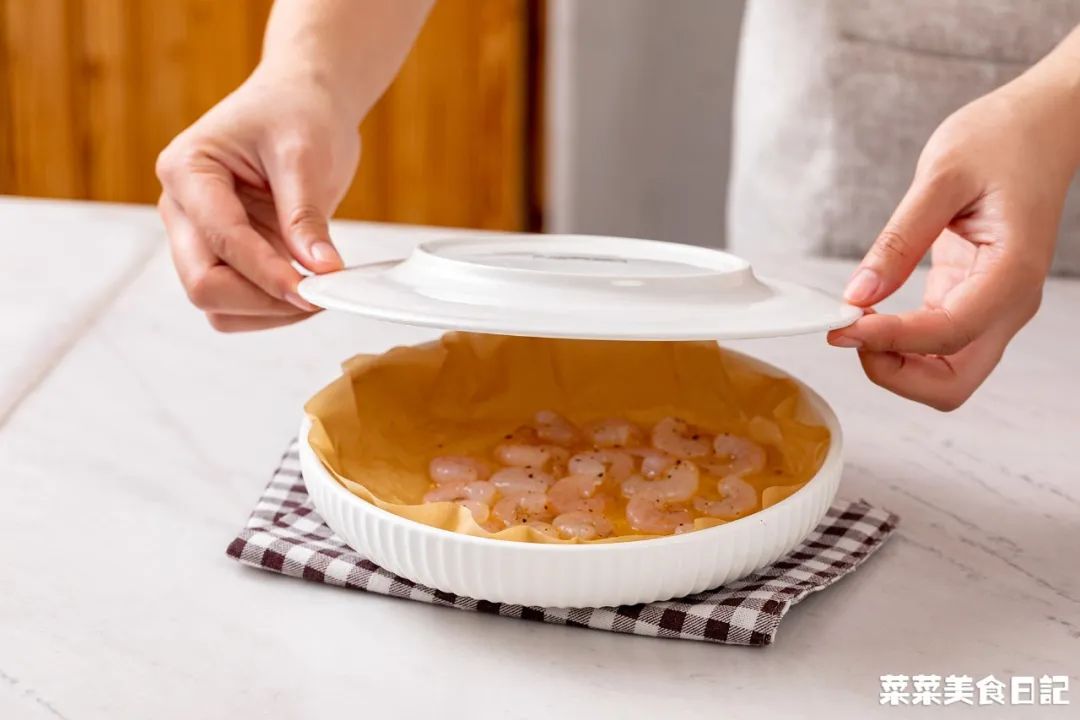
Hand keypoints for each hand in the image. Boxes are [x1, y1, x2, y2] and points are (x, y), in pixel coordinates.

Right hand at [156, 68, 359, 331]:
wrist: (302, 103)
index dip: (269, 274)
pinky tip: (305, 289)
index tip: (314, 292)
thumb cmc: (298, 114)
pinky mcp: (222, 256)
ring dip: (267, 311)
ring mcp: (197, 236)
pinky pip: (234, 304)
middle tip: (319, 297)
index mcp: (187, 170)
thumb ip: (306, 217)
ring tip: (317, 292)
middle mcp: (181, 208)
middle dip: (263, 300)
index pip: (222, 241)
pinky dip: (269, 309)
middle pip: (203, 283)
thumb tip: (320, 272)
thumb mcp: (306, 156)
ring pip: (215, 304)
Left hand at [827, 74, 1074, 409]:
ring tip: (855, 323)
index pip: (949, 334)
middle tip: (850, 333)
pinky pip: (934, 346)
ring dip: (894, 364)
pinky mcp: (969, 300)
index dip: (892, 340)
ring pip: (944, 373)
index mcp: (1012, 272)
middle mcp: (1008, 303)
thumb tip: (859, 292)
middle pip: (952, 382)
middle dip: (895, 373)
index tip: (844, 326)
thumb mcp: (941, 176)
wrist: (1037, 127)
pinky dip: (898, 344)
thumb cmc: (1002, 140)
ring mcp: (991, 308)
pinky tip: (869, 316)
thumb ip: (900, 239)